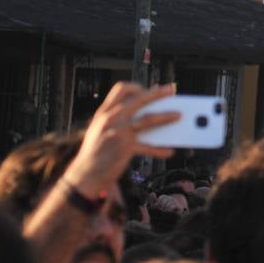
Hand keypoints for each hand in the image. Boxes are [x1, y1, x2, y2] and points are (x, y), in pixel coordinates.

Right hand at [62, 82, 179, 198]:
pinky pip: (148, 146)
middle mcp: (112, 118)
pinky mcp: (126, 147)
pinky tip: (169, 151)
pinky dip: (159, 149)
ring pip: (148, 119)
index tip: (148, 89)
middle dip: (158, 93)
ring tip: (179, 116)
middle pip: (139, 99)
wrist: (84, 175)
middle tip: (172, 89)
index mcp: (104, 112)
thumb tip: (145, 113)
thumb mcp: (99, 130)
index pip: (121, 89)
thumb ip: (116, 119)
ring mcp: (119, 132)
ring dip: (166, 117)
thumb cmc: (94, 153)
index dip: (136, 87)